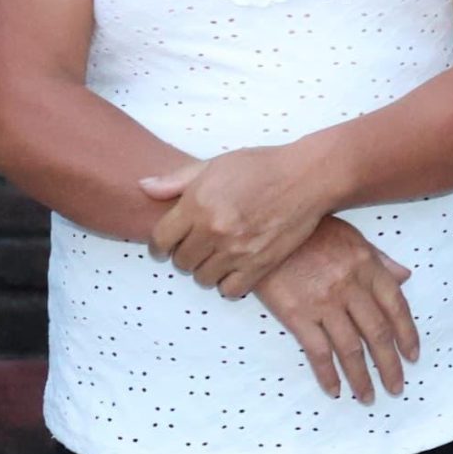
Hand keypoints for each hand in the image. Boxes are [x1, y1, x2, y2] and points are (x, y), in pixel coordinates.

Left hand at [142, 143, 335, 298]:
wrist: (309, 177)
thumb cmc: (264, 166)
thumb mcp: (216, 164)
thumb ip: (176, 180)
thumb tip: (143, 187)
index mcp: (199, 203)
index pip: (160, 240)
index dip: (159, 246)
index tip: (166, 246)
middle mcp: (214, 229)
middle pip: (181, 262)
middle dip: (185, 255)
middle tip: (199, 245)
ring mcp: (237, 249)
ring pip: (203, 278)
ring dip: (206, 269)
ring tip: (218, 255)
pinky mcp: (260, 264)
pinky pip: (230, 289)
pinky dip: (229, 282)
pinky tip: (235, 267)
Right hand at [253, 217, 418, 404]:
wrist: (268, 227)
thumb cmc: (310, 230)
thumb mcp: (352, 236)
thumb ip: (379, 260)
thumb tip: (404, 276)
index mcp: (367, 267)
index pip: (396, 307)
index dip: (407, 334)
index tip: (413, 356)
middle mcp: (351, 287)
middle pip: (377, 333)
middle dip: (390, 364)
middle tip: (397, 387)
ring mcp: (324, 302)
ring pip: (351, 348)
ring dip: (362, 377)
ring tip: (369, 397)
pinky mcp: (296, 314)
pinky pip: (317, 351)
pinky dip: (327, 374)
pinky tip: (335, 390)